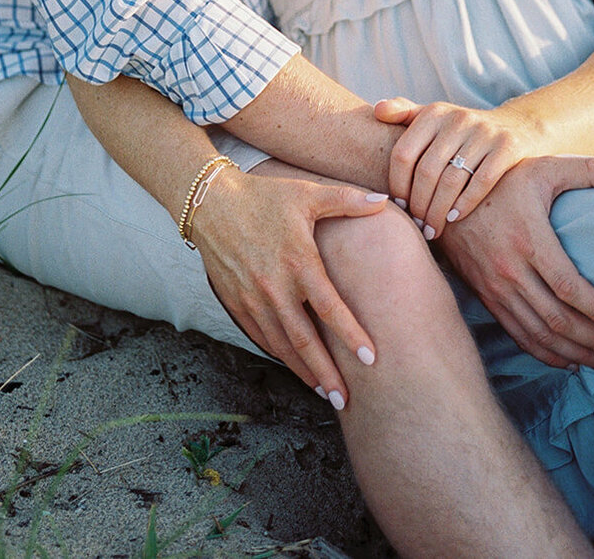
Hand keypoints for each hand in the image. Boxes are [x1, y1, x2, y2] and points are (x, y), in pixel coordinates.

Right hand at [186, 162, 388, 407]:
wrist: (210, 203)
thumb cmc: (263, 197)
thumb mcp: (306, 193)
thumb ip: (346, 200)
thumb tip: (384, 200)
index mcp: (298, 261)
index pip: (329, 307)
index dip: (350, 335)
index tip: (370, 359)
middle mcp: (275, 287)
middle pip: (305, 340)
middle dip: (327, 374)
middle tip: (346, 400)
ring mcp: (252, 299)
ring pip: (282, 345)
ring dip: (304, 372)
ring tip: (324, 392)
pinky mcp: (236, 303)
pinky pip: (260, 337)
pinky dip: (279, 355)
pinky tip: (294, 366)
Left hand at [375, 96, 538, 237]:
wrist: (516, 127)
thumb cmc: (461, 131)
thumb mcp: (433, 117)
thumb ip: (404, 112)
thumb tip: (377, 110)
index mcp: (433, 113)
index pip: (403, 154)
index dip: (397, 185)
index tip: (398, 208)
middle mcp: (458, 119)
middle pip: (427, 171)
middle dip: (419, 205)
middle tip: (417, 227)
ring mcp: (484, 131)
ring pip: (452, 180)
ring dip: (438, 211)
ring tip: (432, 230)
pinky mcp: (507, 146)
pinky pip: (482, 181)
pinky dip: (465, 204)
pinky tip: (454, 219)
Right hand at [438, 153, 593, 370]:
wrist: (444, 191)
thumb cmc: (502, 178)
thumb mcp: (543, 167)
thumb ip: (589, 170)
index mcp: (528, 238)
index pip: (568, 287)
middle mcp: (509, 268)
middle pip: (557, 319)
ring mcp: (495, 286)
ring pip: (539, 334)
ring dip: (574, 354)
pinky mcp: (485, 295)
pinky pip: (517, 334)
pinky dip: (544, 354)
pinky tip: (568, 361)